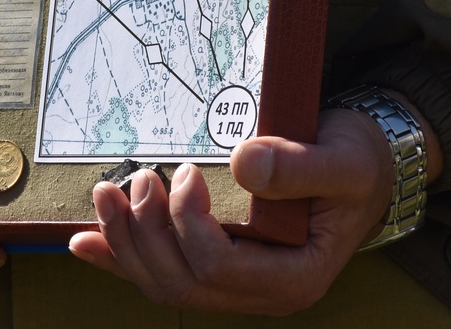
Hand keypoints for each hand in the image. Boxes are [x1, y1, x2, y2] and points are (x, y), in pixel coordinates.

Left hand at [68, 106, 417, 315]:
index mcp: (295, 276)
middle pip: (182, 283)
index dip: (188, 223)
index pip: (220, 267)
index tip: (185, 172)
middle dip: (145, 233)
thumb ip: (298, 167)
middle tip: (136, 179)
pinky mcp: (217, 264)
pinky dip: (120, 257)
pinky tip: (86, 242)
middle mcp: (263, 291)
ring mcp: (237, 283)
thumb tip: (245, 164)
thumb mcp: (343, 159)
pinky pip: (161, 272)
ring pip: (163, 283)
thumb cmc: (358, 164)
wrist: (363, 166)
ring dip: (125, 242)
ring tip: (106, 194)